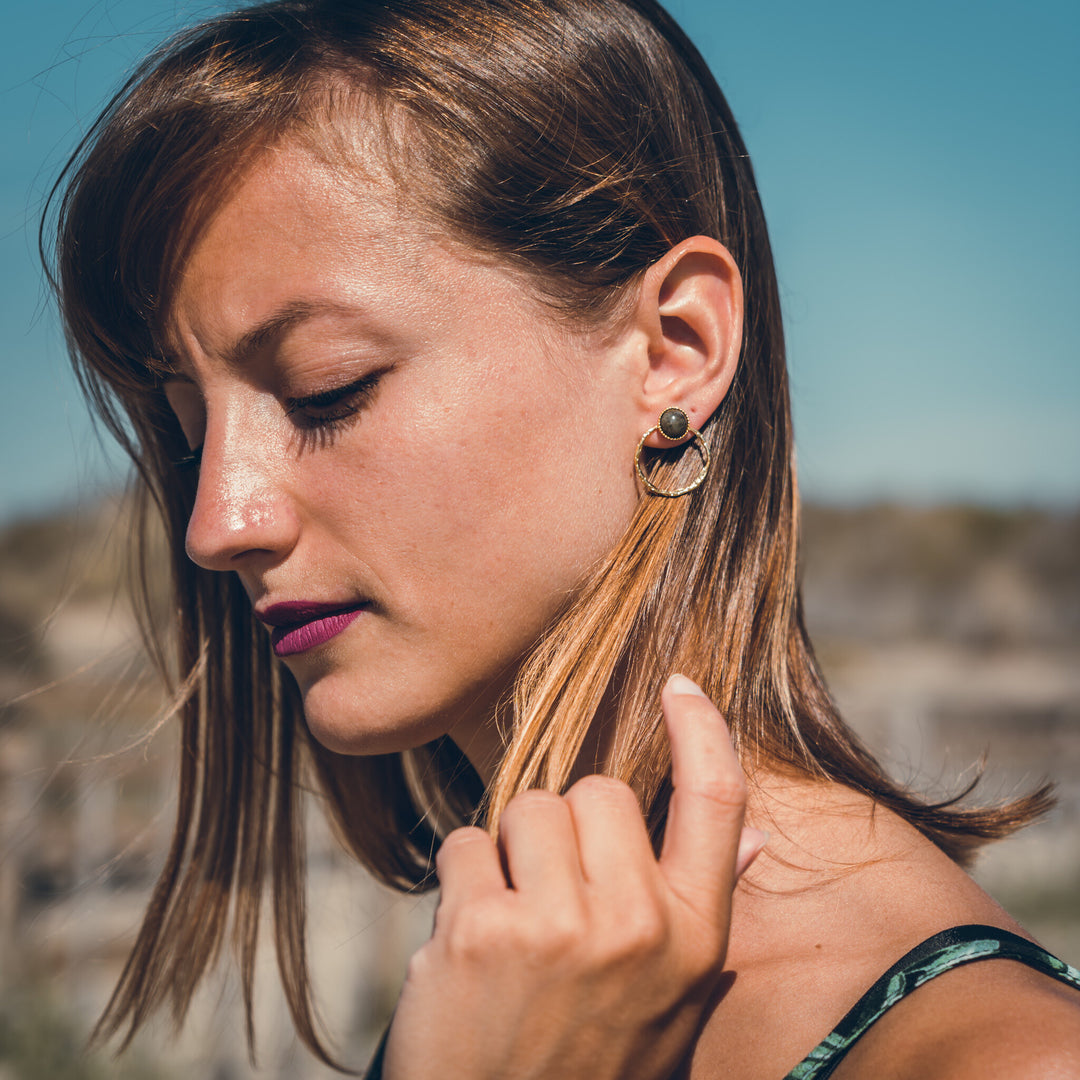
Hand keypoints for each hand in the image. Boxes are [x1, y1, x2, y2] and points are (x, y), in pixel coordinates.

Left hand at [381, 674, 764, 1079]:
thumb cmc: (588, 1066)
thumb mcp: (670, 1006)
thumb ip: (704, 915)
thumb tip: (757, 838)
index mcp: (694, 941)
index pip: (715, 803)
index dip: (703, 731)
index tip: (682, 686)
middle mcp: (636, 927)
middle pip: (600, 791)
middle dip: (569, 828)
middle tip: (553, 896)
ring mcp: (558, 927)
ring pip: (530, 808)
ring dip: (511, 851)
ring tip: (510, 923)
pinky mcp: (481, 931)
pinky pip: (465, 844)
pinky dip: (460, 881)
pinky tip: (466, 945)